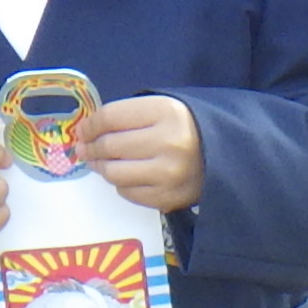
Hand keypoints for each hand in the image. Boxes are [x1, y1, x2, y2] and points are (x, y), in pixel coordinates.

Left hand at [88, 92, 202, 213]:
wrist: (225, 156)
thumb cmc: (185, 128)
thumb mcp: (161, 109)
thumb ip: (126, 116)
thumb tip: (87, 131)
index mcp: (166, 113)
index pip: (111, 117)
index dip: (90, 125)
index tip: (82, 130)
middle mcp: (168, 143)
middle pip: (110, 146)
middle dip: (90, 147)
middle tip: (84, 148)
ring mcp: (168, 174)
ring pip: (114, 173)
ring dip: (102, 167)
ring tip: (99, 162)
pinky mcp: (168, 198)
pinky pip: (128, 193)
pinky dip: (121, 184)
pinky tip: (126, 176)